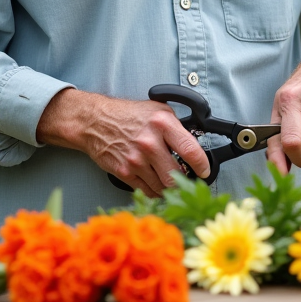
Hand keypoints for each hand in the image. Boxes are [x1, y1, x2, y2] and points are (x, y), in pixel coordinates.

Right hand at [36, 89, 209, 196]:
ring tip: (171, 182)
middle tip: (189, 181)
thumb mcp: (157, 110)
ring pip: (163, 186)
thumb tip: (194, 142)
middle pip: (177, 175)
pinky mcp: (125, 172)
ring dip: (169, 188)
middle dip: (185, 182)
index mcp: (162, 124)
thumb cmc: (127, 115)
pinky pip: (147, 190)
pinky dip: (155, 191)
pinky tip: (157, 184)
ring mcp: (136, 159)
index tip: (205, 171)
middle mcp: (150, 143)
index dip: (202, 166)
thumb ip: (176, 126)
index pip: (191, 151)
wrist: (96, 121)